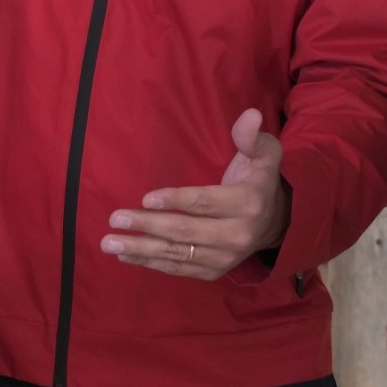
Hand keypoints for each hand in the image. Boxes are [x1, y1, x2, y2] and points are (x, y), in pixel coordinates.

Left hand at [100, 109, 289, 280]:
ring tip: (109, 242)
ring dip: (141, 249)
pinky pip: (180, 269)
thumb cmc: (258, 181)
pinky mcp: (214, 271)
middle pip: (186, 231)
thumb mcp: (264, 155)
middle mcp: (237, 235)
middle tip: (115, 218)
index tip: (145, 199)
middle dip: (148, 225)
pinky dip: (152, 264)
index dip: (175, 200)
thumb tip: (250, 115)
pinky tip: (126, 255)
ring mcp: (225, 257)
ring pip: (178, 254)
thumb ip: (251, 137)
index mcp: (248, 204)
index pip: (205, 202)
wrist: (277, 224)